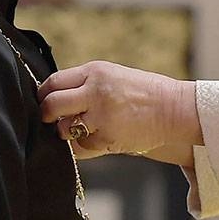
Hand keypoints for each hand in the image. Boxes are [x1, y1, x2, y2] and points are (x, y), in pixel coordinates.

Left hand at [38, 61, 201, 165]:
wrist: (174, 108)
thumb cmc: (144, 92)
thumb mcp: (113, 76)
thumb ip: (85, 84)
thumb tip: (54, 98)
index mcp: (96, 72)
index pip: (53, 82)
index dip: (43, 95)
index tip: (45, 103)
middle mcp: (95, 91)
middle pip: (51, 105)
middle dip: (46, 115)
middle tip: (51, 120)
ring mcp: (101, 116)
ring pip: (64, 129)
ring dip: (67, 133)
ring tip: (83, 129)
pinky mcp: (107, 138)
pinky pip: (81, 147)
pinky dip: (85, 146)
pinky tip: (99, 138)